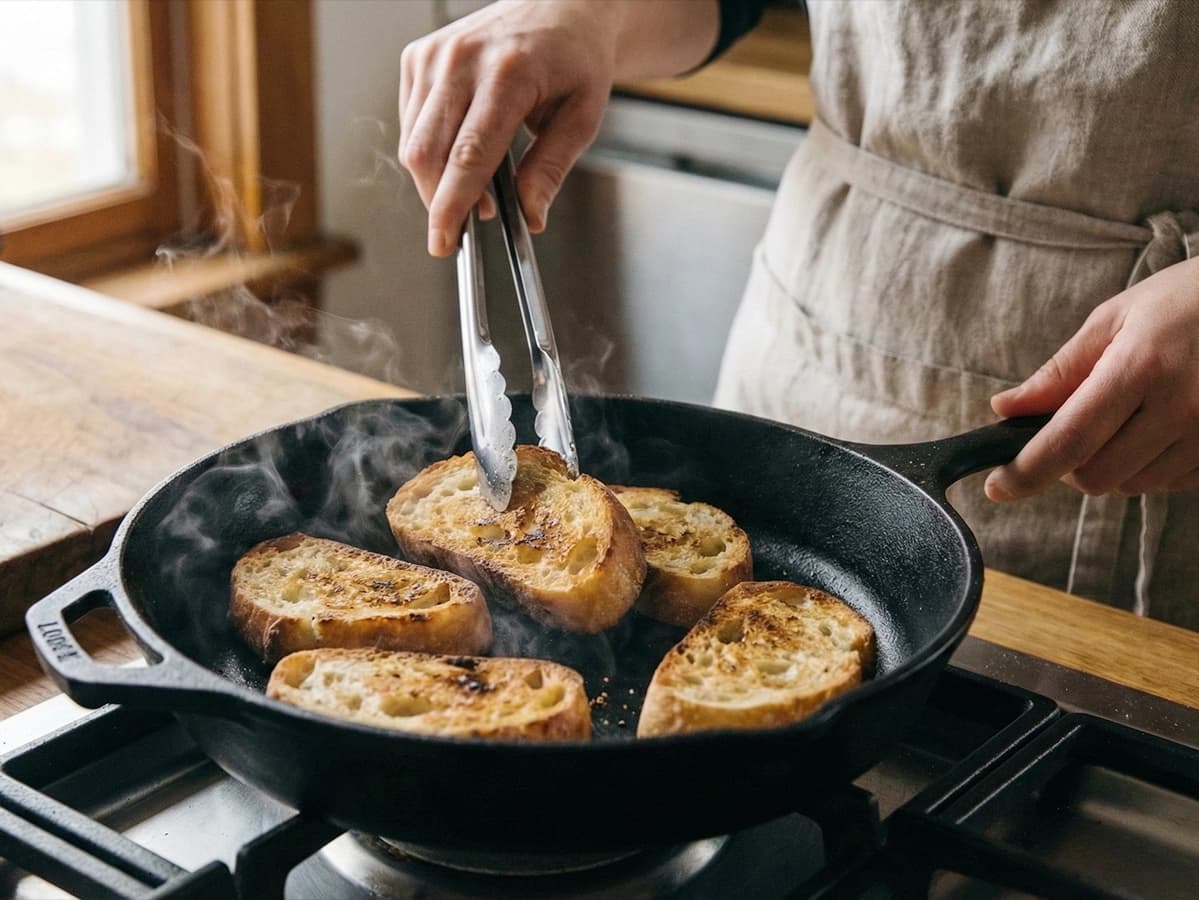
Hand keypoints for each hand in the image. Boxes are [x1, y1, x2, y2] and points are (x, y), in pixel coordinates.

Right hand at [398, 0, 718, 256]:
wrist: (562, 8)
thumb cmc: (575, 58)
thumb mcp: (583, 117)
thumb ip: (552, 168)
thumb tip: (530, 214)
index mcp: (507, 74)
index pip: (468, 156)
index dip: (452, 206)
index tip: (445, 240)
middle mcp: (462, 59)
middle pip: (427, 153)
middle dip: (438, 201)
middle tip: (462, 226)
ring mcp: (434, 55)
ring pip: (413, 143)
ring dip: (435, 180)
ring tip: (476, 187)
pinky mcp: (418, 57)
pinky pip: (410, 123)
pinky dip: (429, 151)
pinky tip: (459, 152)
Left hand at [986, 255, 1198, 500]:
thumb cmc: (1184, 301)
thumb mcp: (1115, 319)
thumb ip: (1060, 371)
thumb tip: (1006, 409)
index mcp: (1142, 367)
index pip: (1071, 439)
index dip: (1027, 471)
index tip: (998, 487)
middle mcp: (1181, 407)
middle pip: (1098, 475)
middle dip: (1068, 466)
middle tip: (1069, 432)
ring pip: (1133, 485)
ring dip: (1110, 466)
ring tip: (1123, 420)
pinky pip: (1171, 483)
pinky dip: (1148, 467)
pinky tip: (1156, 429)